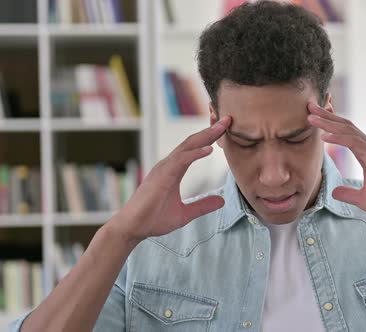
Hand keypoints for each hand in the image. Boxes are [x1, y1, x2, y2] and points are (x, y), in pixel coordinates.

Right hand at [108, 116, 231, 243]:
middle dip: (211, 130)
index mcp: (173, 169)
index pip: (194, 148)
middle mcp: (168, 164)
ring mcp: (164, 168)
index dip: (210, 138)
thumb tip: (221, 201)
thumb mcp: (185, 213)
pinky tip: (209, 149)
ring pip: (188, 146)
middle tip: (228, 119)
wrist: (133, 228)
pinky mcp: (162, 176)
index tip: (225, 129)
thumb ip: (202, 205)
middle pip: (193, 142)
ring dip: (206, 136)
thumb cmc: (153, 219)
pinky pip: (181, 160)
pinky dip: (195, 153)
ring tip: (222, 127)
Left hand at [307, 104, 365, 220]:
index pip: (346, 134)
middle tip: (309, 107)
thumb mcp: (362, 199)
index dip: (331, 124)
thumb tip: (335, 192)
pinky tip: (324, 136)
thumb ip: (348, 193)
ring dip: (328, 123)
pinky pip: (354, 143)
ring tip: (311, 117)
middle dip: (326, 116)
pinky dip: (338, 138)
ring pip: (348, 131)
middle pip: (345, 126)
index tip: (315, 117)